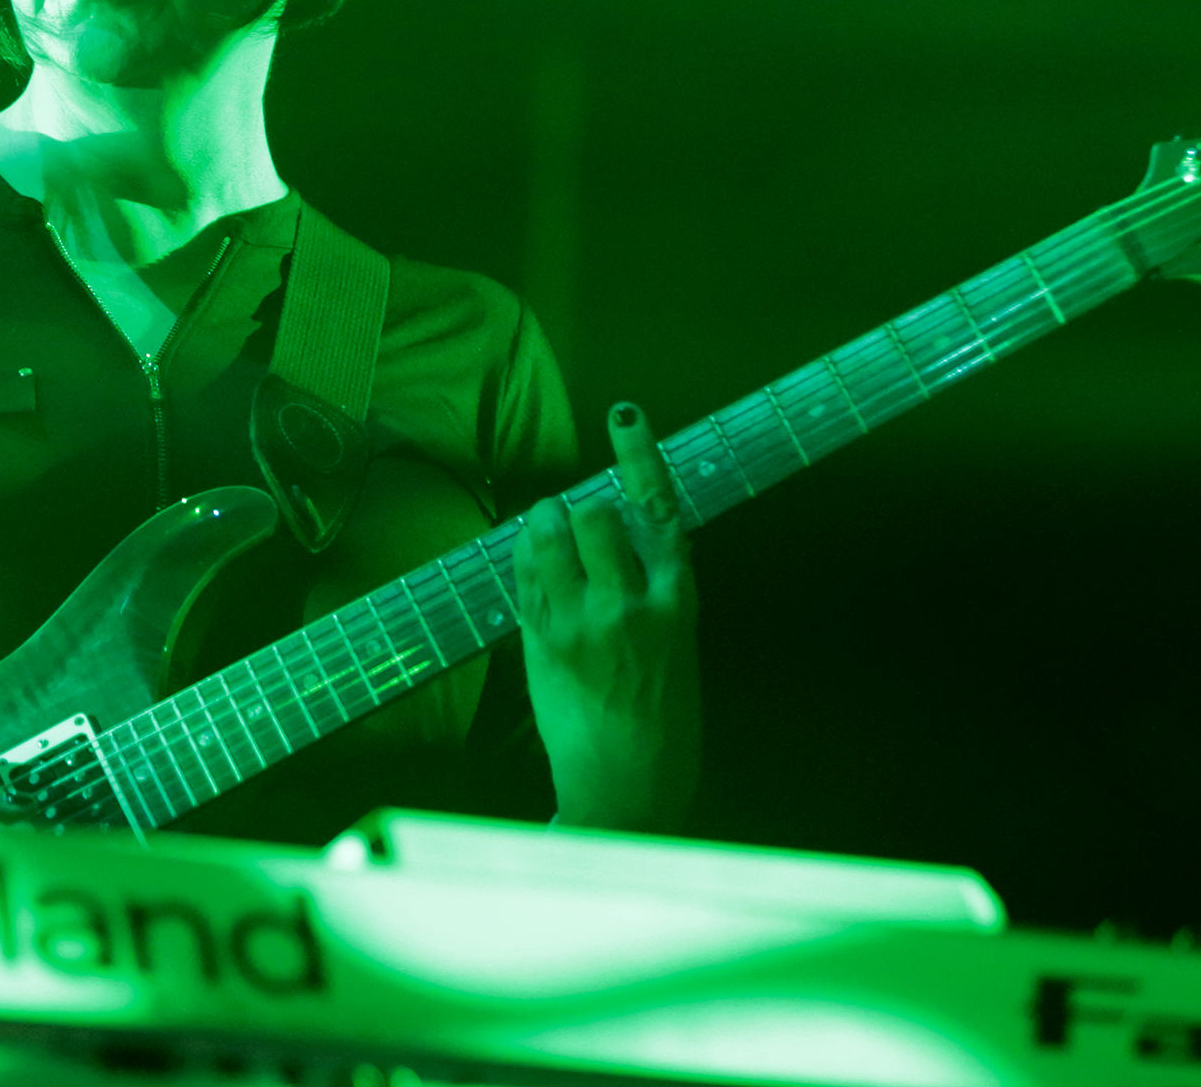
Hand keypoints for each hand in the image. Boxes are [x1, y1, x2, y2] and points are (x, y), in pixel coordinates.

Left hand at [518, 400, 701, 833]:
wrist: (630, 787)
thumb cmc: (661, 723)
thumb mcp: (676, 649)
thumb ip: (650, 594)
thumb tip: (616, 542)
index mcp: (677, 599)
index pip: (660, 508)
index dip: (639, 454)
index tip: (623, 414)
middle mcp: (632, 602)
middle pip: (594, 513)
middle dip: (577, 507)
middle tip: (570, 518)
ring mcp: (584, 621)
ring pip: (552, 535)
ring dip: (543, 522)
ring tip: (543, 530)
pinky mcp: (544, 641)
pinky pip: (525, 576)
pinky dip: (523, 556)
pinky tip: (527, 556)